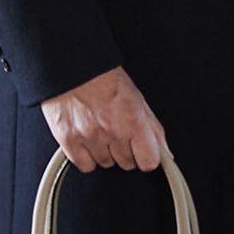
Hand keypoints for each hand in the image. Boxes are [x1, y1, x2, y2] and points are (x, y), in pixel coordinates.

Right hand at [42, 66, 169, 172]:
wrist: (73, 67)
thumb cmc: (104, 78)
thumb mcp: (137, 98)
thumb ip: (153, 128)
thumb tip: (164, 152)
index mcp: (133, 119)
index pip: (149, 161)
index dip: (147, 157)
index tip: (143, 152)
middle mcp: (112, 130)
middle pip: (127, 163)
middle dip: (125, 151)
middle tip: (117, 132)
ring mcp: (89, 137)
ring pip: (105, 163)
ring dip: (105, 152)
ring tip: (99, 130)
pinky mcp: (69, 140)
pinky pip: (85, 165)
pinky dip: (86, 156)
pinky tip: (86, 138)